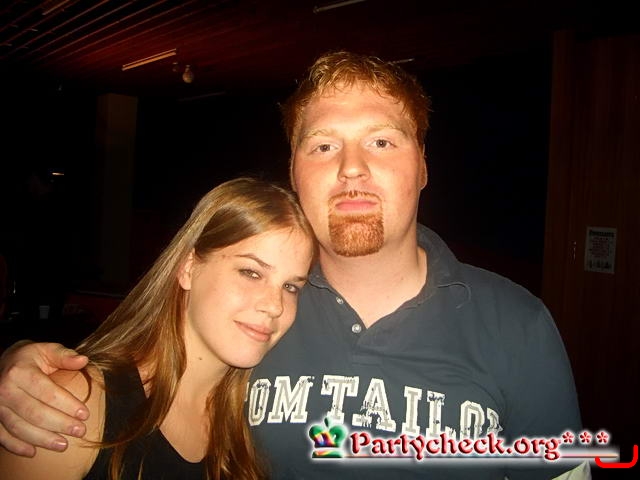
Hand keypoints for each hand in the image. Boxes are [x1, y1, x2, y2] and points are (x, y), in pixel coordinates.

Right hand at [0, 341, 88, 456]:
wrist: (3, 363)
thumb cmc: (30, 358)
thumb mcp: (47, 350)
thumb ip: (65, 356)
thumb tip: (84, 360)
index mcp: (20, 372)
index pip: (47, 392)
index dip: (67, 404)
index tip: (85, 414)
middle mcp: (5, 390)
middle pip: (34, 413)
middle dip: (60, 424)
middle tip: (80, 431)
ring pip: (19, 427)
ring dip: (42, 439)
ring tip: (63, 445)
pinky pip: (2, 435)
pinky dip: (16, 446)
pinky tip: (33, 451)